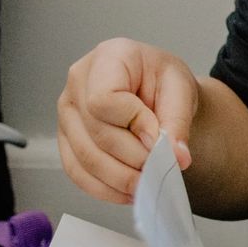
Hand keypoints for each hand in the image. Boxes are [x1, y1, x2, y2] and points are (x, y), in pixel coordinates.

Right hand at [56, 38, 197, 204]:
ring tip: (148, 182)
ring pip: (85, 158)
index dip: (133, 124)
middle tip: (159, 168)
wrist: (157, 92)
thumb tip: (175, 156)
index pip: (105, 99)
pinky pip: (77, 172)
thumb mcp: (181, 90)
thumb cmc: (164, 82)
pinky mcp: (66, 138)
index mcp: (108, 56)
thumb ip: (177, 121)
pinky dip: (105, 188)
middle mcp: (79, 81)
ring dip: (120, 179)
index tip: (158, 137)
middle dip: (132, 158)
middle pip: (96, 133)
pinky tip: (128, 190)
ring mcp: (68, 111)